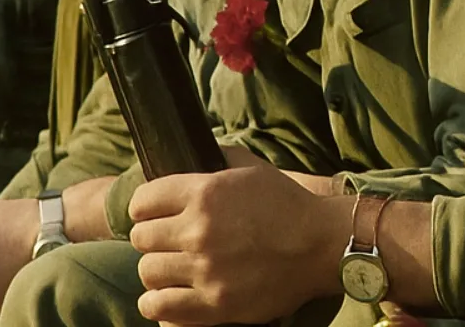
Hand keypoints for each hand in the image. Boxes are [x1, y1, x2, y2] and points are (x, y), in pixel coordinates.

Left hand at [129, 150, 348, 323]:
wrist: (322, 245)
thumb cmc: (288, 205)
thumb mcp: (252, 170)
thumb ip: (216, 160)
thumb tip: (189, 155)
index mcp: (205, 193)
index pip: (142, 201)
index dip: (146, 207)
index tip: (155, 214)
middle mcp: (199, 231)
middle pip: (141, 239)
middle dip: (153, 239)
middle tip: (170, 243)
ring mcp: (206, 270)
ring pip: (148, 273)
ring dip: (158, 271)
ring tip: (174, 270)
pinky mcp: (215, 304)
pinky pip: (160, 308)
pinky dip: (160, 304)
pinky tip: (172, 296)